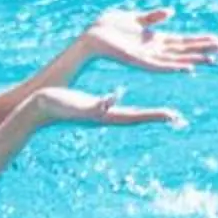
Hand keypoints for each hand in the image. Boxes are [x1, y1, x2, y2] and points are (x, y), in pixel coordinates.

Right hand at [38, 83, 182, 129]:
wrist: (40, 109)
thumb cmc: (59, 106)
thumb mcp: (81, 103)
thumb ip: (97, 103)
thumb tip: (112, 99)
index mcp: (108, 116)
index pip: (138, 117)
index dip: (156, 116)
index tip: (175, 116)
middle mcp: (108, 116)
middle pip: (138, 118)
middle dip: (157, 117)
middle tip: (176, 117)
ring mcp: (102, 114)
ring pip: (130, 114)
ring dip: (147, 114)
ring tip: (161, 113)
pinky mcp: (95, 109)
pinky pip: (118, 108)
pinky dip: (130, 106)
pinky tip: (132, 100)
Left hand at [82, 5, 217, 74]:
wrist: (90, 36)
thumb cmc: (108, 27)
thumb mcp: (135, 19)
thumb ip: (153, 17)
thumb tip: (171, 12)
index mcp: (153, 40)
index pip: (182, 42)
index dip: (199, 41)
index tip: (217, 40)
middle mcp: (153, 50)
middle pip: (184, 51)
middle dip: (203, 50)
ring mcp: (147, 56)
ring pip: (176, 60)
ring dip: (193, 60)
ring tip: (211, 60)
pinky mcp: (138, 61)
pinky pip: (159, 65)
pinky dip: (174, 67)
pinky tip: (187, 67)